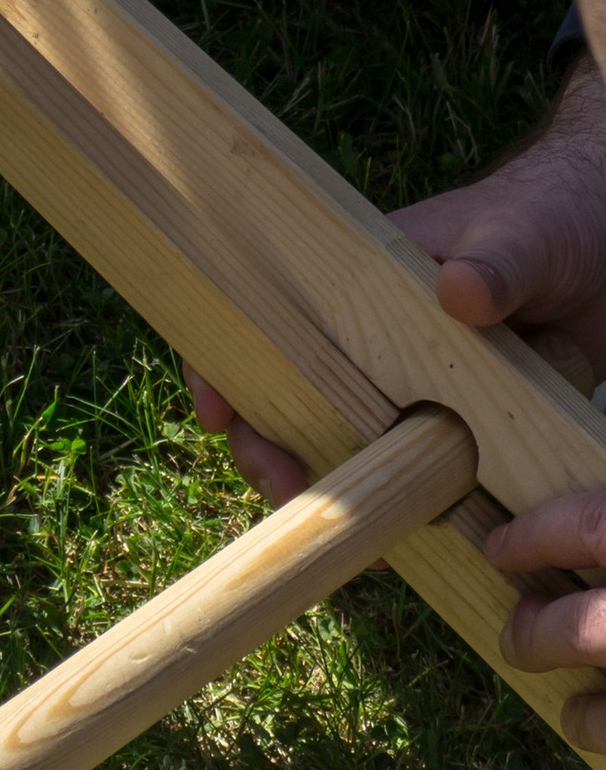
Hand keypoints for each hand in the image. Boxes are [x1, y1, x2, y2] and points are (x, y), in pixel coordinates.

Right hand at [188, 59, 605, 517]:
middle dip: (272, 447)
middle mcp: (377, 342)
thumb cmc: (549, 218)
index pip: (269, 316)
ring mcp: (419, 391)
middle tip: (281, 485)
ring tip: (351, 539)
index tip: (219, 410)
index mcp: (362, 283)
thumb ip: (495, 261)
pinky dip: (409, 516)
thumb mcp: (522, 234)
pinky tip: (407, 551)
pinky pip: (425, 482)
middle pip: (296, 398)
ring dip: (338, 494)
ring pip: (353, 449)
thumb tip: (459, 294)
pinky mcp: (469, 432)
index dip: (230, 363)